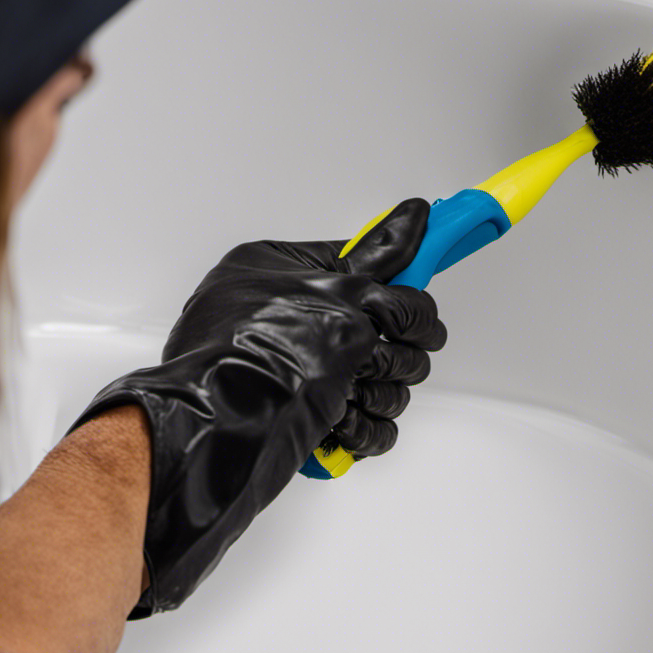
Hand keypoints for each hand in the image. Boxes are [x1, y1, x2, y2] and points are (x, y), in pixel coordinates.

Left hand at [65, 199, 446, 617]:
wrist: (217, 437)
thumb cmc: (256, 358)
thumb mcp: (331, 292)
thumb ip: (381, 260)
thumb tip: (416, 216)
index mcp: (293, 274)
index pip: (376, 267)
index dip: (406, 289)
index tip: (435, 290)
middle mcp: (301, 322)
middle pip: (392, 331)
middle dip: (393, 352)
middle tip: (374, 358)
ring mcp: (309, 373)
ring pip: (389, 381)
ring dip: (378, 393)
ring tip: (348, 397)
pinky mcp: (316, 420)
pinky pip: (371, 422)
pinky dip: (362, 429)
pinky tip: (337, 425)